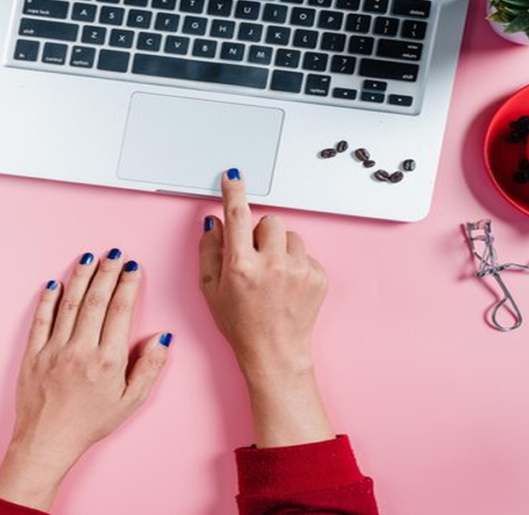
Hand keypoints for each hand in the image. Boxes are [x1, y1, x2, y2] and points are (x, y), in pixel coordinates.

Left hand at [0, 251, 171, 510]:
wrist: (47, 442)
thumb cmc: (90, 424)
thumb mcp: (130, 402)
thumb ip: (149, 368)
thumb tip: (162, 339)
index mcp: (108, 360)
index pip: (120, 311)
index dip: (128, 285)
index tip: (133, 267)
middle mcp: (80, 349)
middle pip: (95, 300)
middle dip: (106, 272)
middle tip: (114, 254)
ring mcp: (53, 350)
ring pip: (68, 304)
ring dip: (80, 277)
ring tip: (88, 258)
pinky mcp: (32, 354)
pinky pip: (41, 320)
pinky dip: (48, 299)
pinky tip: (55, 283)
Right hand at [199, 169, 333, 447]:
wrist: (275, 353)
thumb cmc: (240, 325)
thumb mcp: (210, 291)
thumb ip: (209, 252)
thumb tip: (214, 223)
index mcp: (241, 266)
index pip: (237, 215)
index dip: (233, 191)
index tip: (233, 175)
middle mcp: (272, 265)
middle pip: (269, 221)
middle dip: (261, 233)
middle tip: (255, 257)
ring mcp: (299, 271)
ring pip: (290, 236)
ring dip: (280, 248)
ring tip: (273, 276)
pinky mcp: (318, 277)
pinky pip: (306, 254)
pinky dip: (296, 265)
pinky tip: (287, 287)